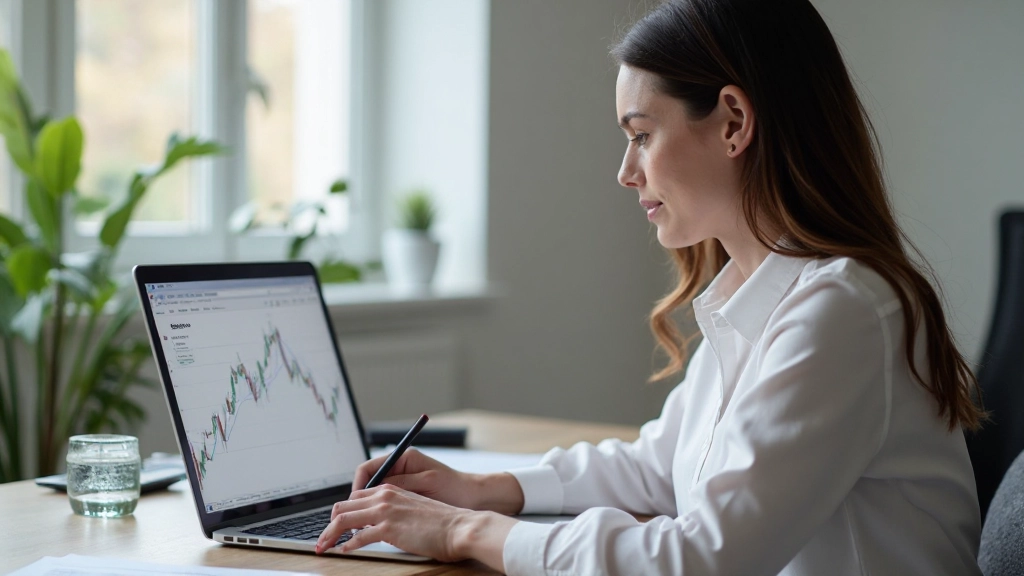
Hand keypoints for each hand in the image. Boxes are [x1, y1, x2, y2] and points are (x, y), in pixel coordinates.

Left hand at [316, 483, 517, 569]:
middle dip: (329, 523)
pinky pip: (358, 537)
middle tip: (323, 538)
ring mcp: (385, 511)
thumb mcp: (414, 508)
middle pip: (344, 506)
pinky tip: (343, 551)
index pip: (356, 496)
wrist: (460, 527)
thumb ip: (395, 510)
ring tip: (323, 546)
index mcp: (391, 489)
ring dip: (329, 534)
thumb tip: (380, 525)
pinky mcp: (389, 528)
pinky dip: (347, 545)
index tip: (337, 526)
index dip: (343, 511)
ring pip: (344, 520)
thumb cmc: (443, 522)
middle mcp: (385, 496)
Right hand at [354, 448, 523, 513]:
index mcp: (404, 458)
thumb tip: (377, 487)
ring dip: (367, 506)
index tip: (354, 501)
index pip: (369, 467)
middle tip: (353, 516)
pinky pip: (385, 500)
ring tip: (362, 522)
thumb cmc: (455, 487)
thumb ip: (402, 483)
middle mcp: (401, 467)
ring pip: (375, 492)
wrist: (474, 497)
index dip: (358, 484)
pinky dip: (378, 510)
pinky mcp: (407, 493)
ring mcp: (403, 481)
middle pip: (369, 480)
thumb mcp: (427, 483)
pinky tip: (377, 522)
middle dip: (358, 497)